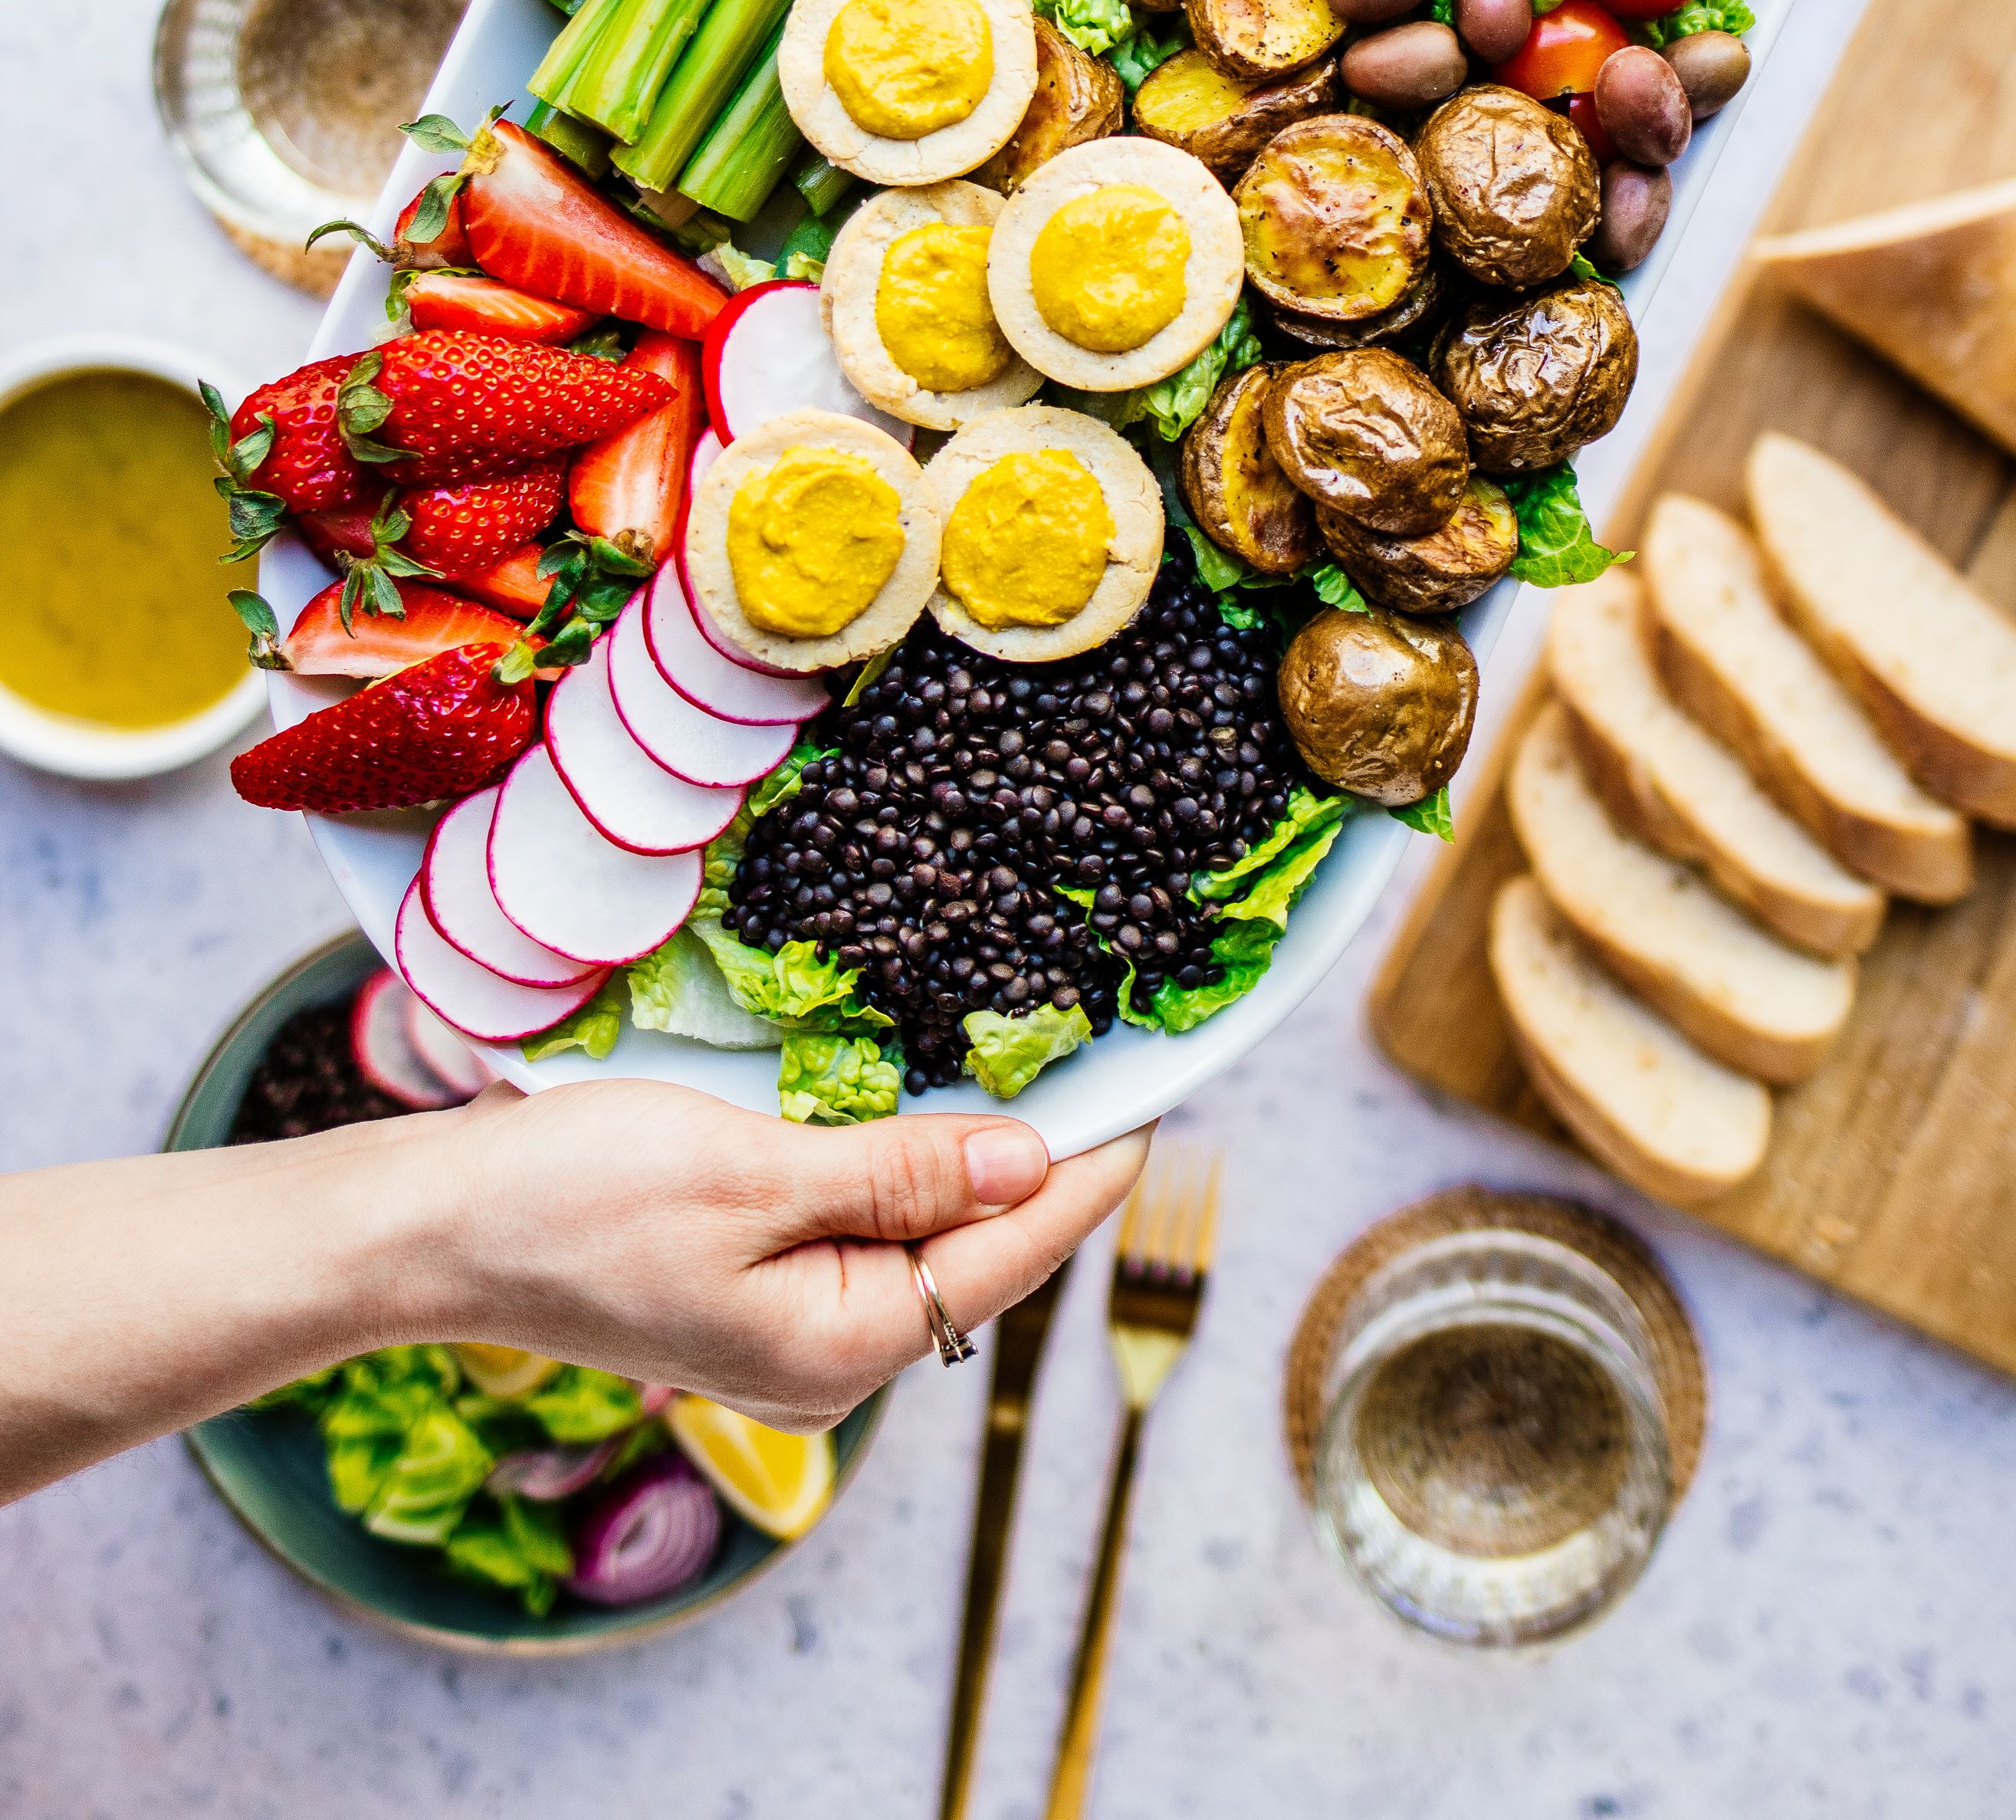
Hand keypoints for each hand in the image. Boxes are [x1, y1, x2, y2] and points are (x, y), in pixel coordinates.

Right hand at [0, 1081, 1144, 1500]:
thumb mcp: (754, 1170)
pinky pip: (865, 1239)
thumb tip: (1028, 1162)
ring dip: (977, 1170)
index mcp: (843, 1342)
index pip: (1008, 1248)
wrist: (440, 1230)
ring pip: (924, 1246)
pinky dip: (907, 1180)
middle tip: (1118, 1071)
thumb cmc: (580, 1196)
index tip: (1159, 1097)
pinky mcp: (753, 1299)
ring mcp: (790, 1338)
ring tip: (1049, 1085)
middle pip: (977, 1255)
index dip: (1087, 1168)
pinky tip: (930, 1125)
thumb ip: (898, 1171)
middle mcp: (830, 1361)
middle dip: (1044, 1169)